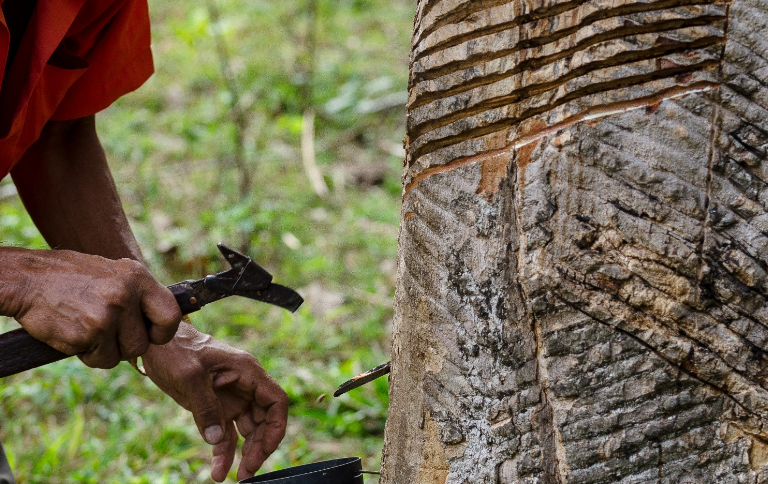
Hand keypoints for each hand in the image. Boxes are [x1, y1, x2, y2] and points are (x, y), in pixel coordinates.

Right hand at [3, 248, 181, 367]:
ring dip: (105, 351)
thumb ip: (136, 294)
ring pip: (122, 355)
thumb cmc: (71, 277)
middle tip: (107, 334)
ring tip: (88, 330)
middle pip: (143, 343)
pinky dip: (87, 354)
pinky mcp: (90, 333)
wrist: (28, 279)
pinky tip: (75, 334)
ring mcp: (109, 315)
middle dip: (126, 345)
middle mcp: (127, 295)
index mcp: (137, 277)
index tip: (152, 335)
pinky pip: (99, 359)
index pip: (170, 314)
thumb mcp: (113, 274)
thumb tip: (160, 320)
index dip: (163, 332)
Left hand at [142, 322, 288, 481]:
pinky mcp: (216, 407)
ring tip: (238, 477)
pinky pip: (227, 433)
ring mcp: (232, 397)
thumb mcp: (189, 376)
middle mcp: (245, 386)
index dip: (276, 427)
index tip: (265, 450)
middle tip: (248, 471)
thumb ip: (205, 408)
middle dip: (260, 446)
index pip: (276, 401)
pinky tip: (218, 470)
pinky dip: (224, 452)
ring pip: (248, 430)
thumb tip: (216, 440)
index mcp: (247, 372)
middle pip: (265, 420)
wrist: (156, 343)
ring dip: (245, 453)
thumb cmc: (176, 350)